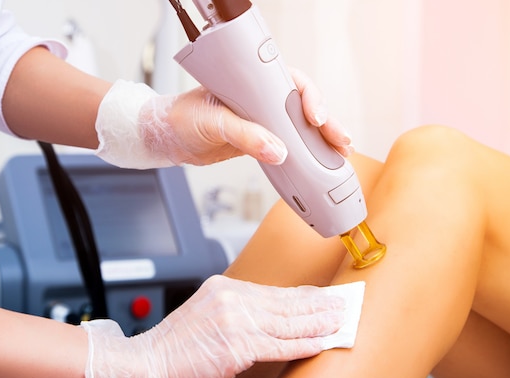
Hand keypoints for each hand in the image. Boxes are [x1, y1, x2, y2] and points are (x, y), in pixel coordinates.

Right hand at [63, 275, 345, 377]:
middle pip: (285, 303)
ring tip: (341, 320)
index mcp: (223, 288)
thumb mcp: (203, 317)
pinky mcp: (238, 345)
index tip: (320, 297)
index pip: (272, 292)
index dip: (301, 297)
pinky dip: (305, 343)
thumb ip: (232, 312)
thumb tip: (263, 319)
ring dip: (319, 322)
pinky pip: (280, 344)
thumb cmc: (170, 349)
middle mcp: (231, 298)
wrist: (143, 365)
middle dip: (317, 305)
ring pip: (288, 321)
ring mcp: (236, 320)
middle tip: (342, 304)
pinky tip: (323, 342)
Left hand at [95, 70, 351, 168]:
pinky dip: (305, 153)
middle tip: (340, 140)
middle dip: (325, 122)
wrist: (168, 139)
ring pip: (300, 126)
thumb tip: (279, 152)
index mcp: (252, 83)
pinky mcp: (260, 140)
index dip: (309, 97)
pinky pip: (289, 144)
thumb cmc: (182, 118)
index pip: (290, 82)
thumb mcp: (213, 123)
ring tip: (341, 153)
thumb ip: (244, 136)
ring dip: (321, 139)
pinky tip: (320, 162)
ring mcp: (263, 120)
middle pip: (303, 105)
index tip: (314, 116)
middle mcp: (261, 98)